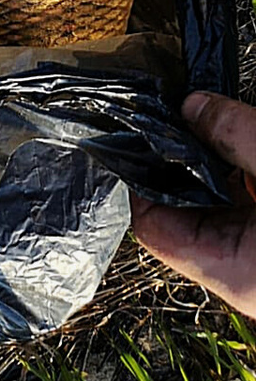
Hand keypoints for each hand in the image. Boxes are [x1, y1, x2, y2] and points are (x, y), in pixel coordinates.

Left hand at [131, 92, 255, 316]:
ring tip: (211, 121)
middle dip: (178, 161)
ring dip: (210, 163)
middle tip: (177, 115)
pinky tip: (241, 139)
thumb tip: (191, 105)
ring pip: (214, 204)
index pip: (153, 228)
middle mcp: (244, 275)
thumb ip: (236, 135)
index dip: (141, 177)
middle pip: (182, 212)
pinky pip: (240, 204)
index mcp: (236, 275)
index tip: (137, 133)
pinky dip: (237, 171)